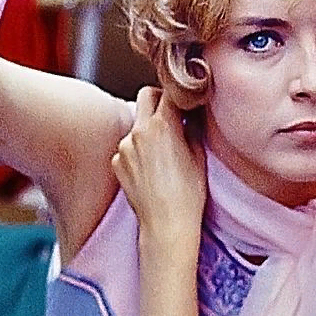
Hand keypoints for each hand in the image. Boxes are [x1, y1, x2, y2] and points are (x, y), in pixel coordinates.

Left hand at [112, 87, 206, 245]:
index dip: (181, 94)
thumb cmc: (188, 193)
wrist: (166, 224)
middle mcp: (139, 130)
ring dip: (148, 128)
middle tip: (172, 114)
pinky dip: (138, 149)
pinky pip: (128, 145)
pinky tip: (151, 168)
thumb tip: (190, 114)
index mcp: (163, 124)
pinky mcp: (116, 162)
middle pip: (147, 95)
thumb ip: (192, 127)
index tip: (188, 100)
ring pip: (136, 122)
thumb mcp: (199, 154)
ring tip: (163, 151)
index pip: (170, 91)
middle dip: (160, 99)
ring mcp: (124, 146)